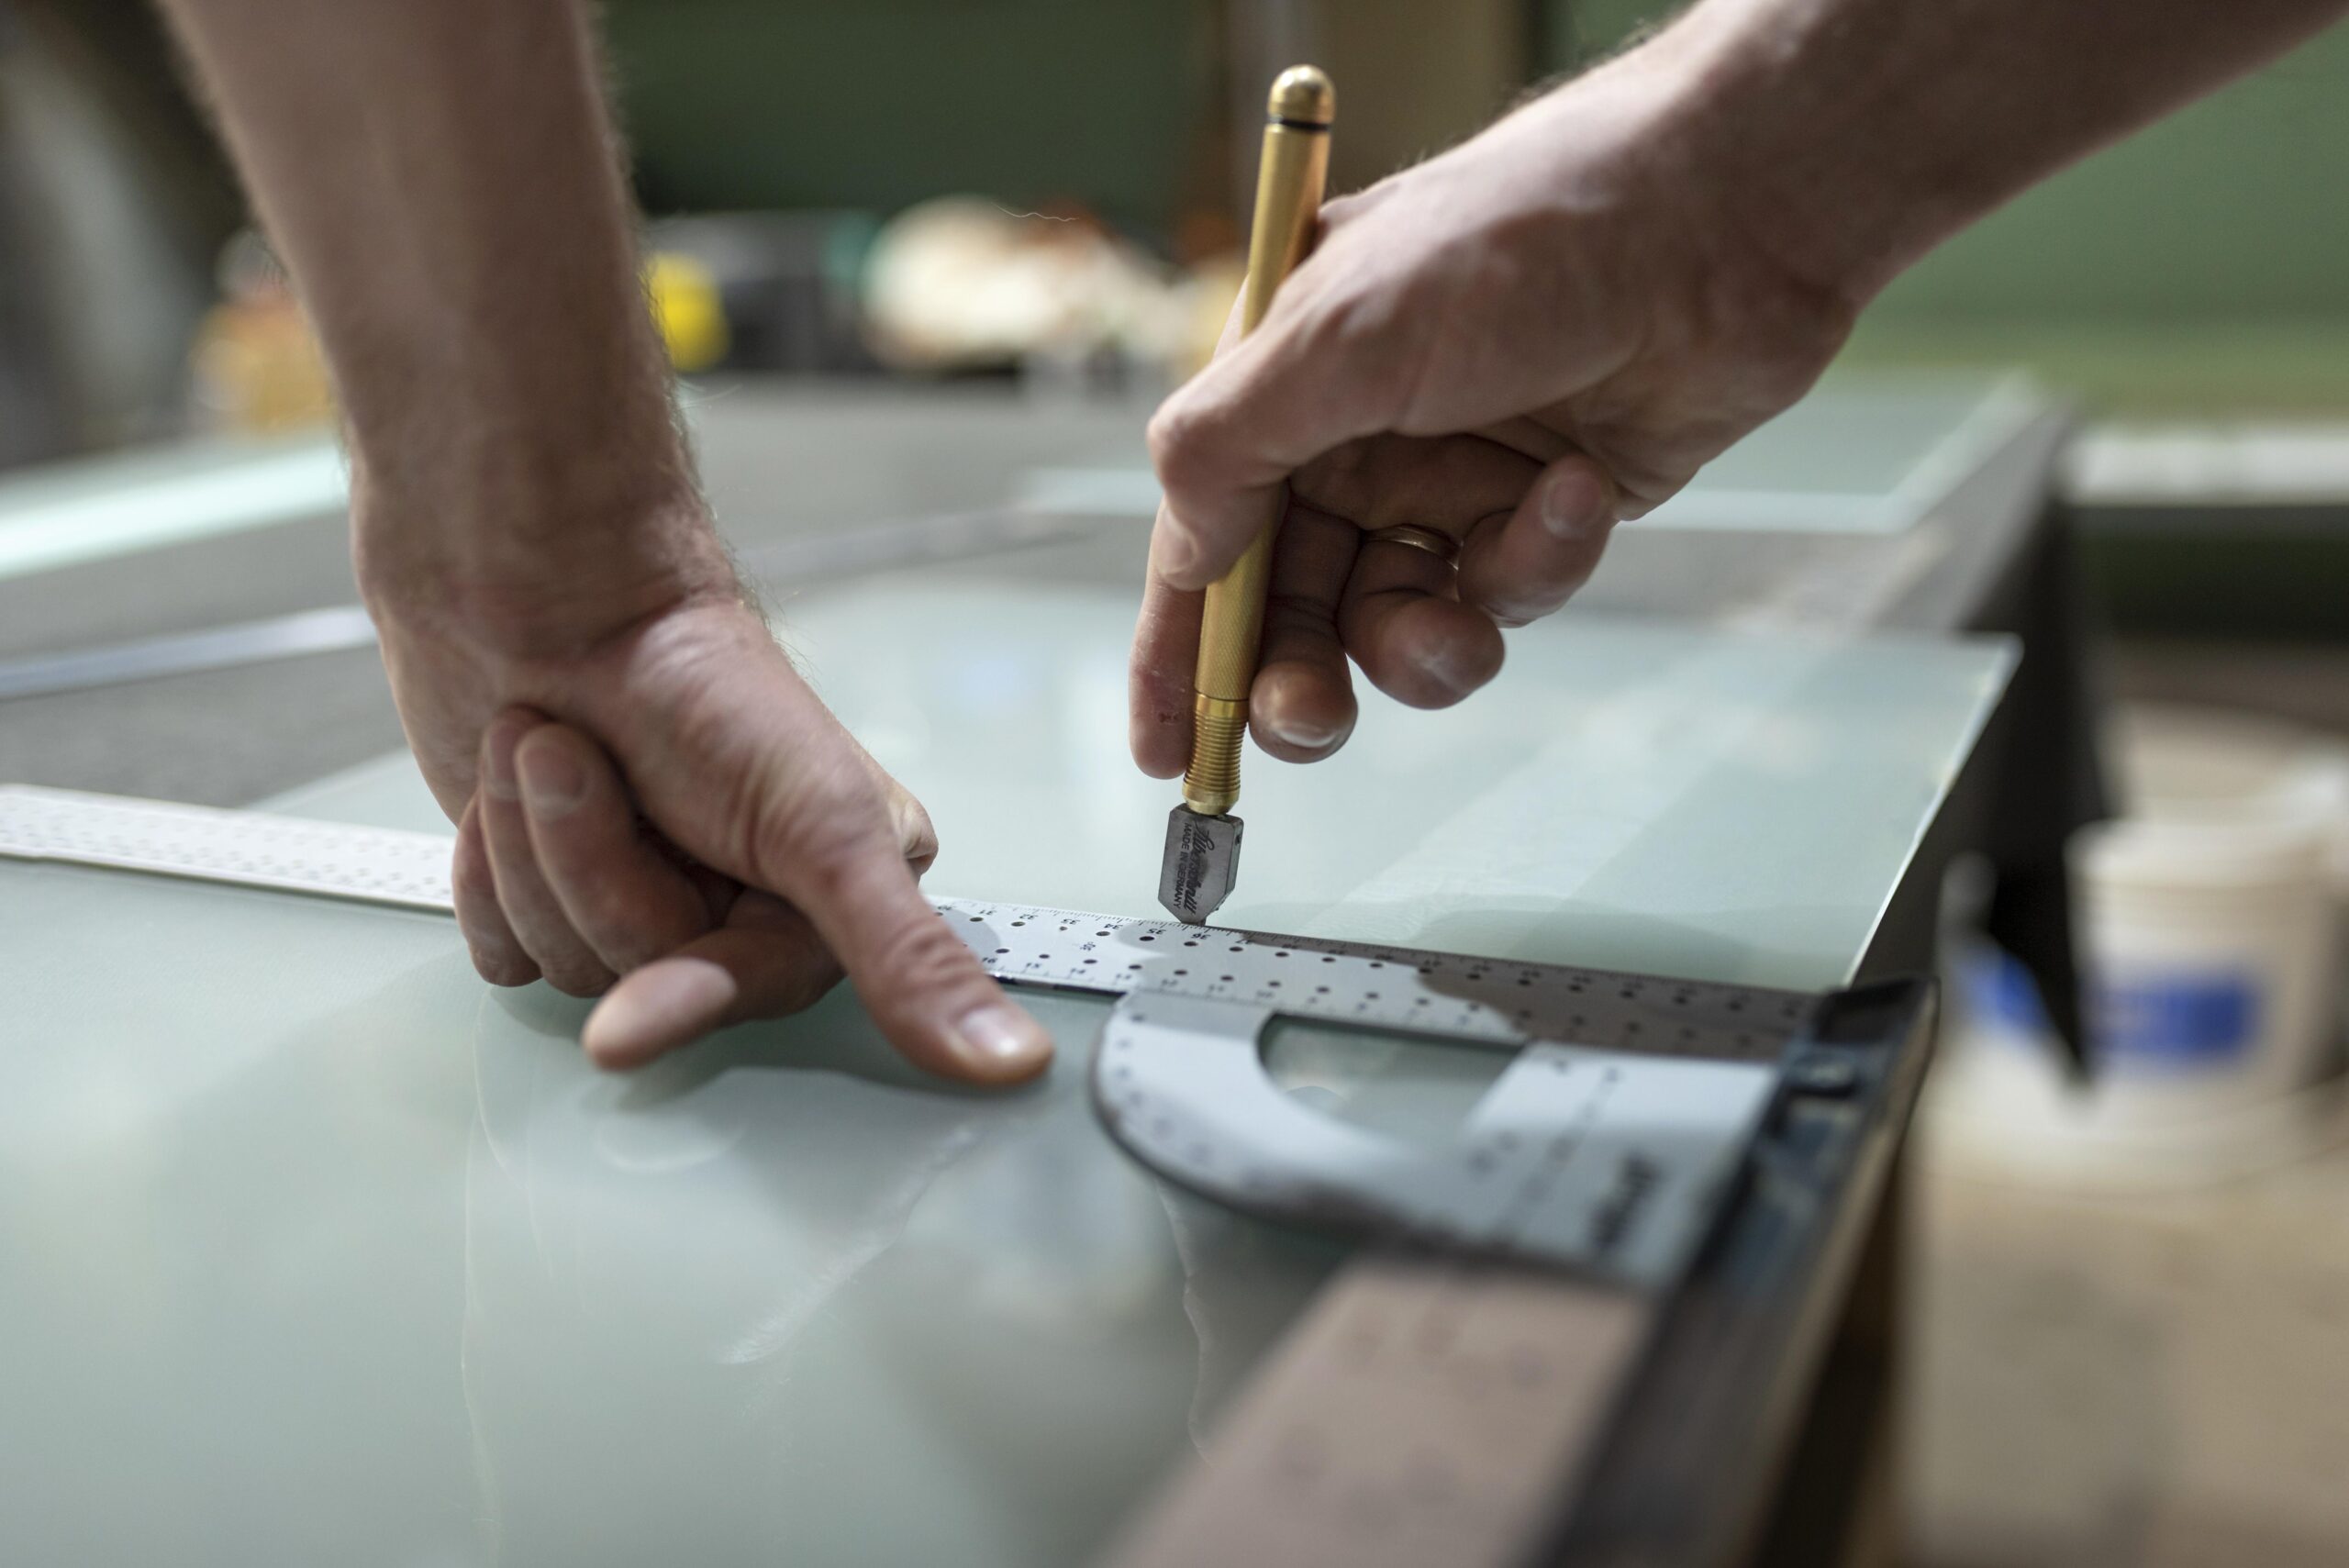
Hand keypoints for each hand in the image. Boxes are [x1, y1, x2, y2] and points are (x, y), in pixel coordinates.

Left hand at [360, 499, 1052, 1083]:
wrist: (543, 582)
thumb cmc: (690, 668)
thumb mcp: (824, 822)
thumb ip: (909, 955)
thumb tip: (1009, 1060)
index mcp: (838, 889)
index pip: (758, 993)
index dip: (684, 992)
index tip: (624, 1028)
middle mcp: (742, 905)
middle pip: (641, 979)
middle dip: (592, 864)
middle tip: (589, 761)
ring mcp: (641, 898)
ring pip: (564, 964)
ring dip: (535, 845)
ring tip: (553, 747)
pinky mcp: (549, 891)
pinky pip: (502, 953)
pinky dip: (489, 869)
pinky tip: (510, 795)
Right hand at [1130, 45, 1857, 775]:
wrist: (1721, 217)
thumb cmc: (1518, 243)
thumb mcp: (1336, 337)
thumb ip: (1229, 449)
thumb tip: (1180, 551)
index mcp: (1281, 390)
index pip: (1200, 541)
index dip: (1178, 653)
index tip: (1168, 750)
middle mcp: (1356, 440)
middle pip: (1293, 608)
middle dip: (1295, 678)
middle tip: (1311, 721)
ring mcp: (1453, 478)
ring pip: (1401, 623)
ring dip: (1423, 646)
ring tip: (1462, 636)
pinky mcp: (1545, 509)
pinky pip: (1509, 588)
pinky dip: (1537, 562)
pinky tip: (1576, 493)